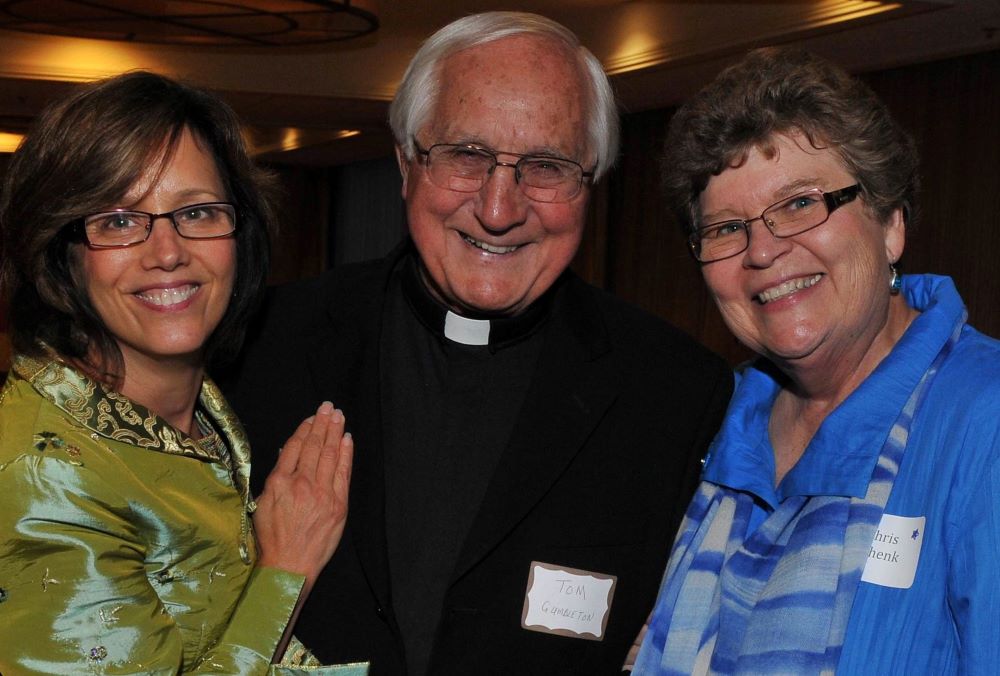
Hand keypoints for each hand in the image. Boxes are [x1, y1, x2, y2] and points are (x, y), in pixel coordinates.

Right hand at [253, 401, 352, 594]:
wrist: (289, 567)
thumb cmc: (271, 539)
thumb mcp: (262, 504)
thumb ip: (276, 477)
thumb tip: (288, 453)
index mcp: (279, 483)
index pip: (295, 447)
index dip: (305, 429)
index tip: (312, 417)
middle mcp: (301, 485)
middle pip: (315, 446)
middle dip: (323, 423)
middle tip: (329, 407)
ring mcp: (322, 494)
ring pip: (330, 455)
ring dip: (335, 432)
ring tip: (338, 416)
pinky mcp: (338, 505)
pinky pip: (343, 473)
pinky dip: (346, 454)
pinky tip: (347, 439)